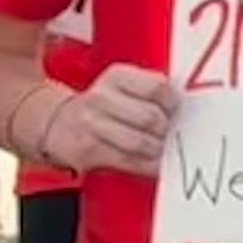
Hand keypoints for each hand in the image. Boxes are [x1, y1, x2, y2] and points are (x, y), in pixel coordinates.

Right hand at [48, 67, 180, 176]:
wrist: (56, 123)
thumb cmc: (103, 106)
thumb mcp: (123, 86)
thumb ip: (152, 91)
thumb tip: (186, 108)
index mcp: (117, 76)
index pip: (157, 86)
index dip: (172, 102)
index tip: (176, 110)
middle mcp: (101, 98)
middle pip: (150, 117)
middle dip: (166, 129)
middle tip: (169, 133)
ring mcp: (92, 125)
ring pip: (141, 143)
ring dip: (158, 149)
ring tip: (161, 147)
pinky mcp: (88, 152)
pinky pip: (130, 162)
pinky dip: (149, 165)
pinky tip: (154, 162)